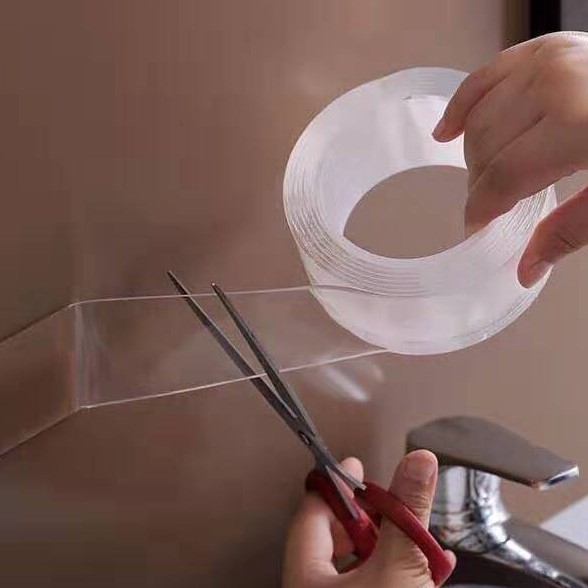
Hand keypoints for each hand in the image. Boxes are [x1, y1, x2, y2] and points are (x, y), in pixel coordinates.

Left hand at [282, 450, 454, 587]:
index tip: (353, 466)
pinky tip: (421, 569)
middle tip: (383, 502)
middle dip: (364, 516)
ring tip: (407, 535)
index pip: (310, 512)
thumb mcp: (398, 566)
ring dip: (382, 545)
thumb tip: (418, 462)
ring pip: (353, 563)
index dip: (336, 484)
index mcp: (304, 576)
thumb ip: (406, 514)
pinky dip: (392, 570)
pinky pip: (370, 583)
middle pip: (331, 536)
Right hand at [433, 32, 587, 286]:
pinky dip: (461, 105)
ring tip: (485, 177)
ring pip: (478, 120)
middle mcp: (555, 85)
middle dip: (480, 186)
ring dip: (473, 155)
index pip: (502, 178)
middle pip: (485, 149)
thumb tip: (525, 269)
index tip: (476, 229)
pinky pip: (483, 78)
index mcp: (576, 124)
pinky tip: (449, 130)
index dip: (482, 210)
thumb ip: (570, 230)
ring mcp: (547, 61)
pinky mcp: (543, 49)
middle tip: (491, 209)